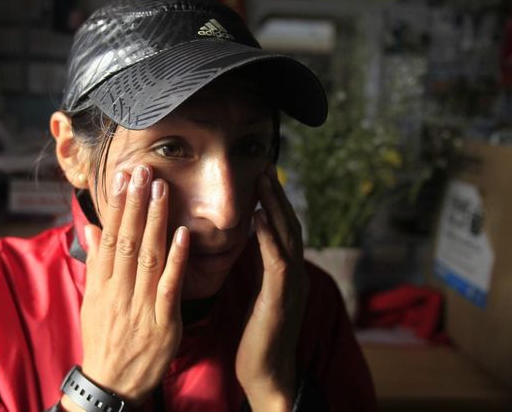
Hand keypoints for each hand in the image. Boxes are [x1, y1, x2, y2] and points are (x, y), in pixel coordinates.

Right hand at [71, 165, 188, 406]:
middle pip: (128, 240)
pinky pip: (169, 287)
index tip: (124, 177)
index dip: (118, 205)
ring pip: (148, 256)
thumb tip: (92, 228)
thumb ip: (96, 262)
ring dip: (155, 221)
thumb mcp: (92, 299)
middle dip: (136, 203)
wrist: (112, 383)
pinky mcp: (163, 322)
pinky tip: (183, 234)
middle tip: (144, 170)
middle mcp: (120, 290)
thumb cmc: (104, 337)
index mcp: (103, 283)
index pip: (111, 236)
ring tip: (162, 189)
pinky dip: (176, 260)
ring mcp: (141, 305)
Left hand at [235, 167, 308, 411]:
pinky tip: (259, 216)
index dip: (275, 202)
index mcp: (286, 274)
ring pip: (287, 237)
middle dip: (278, 195)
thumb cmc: (256, 337)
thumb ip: (257, 269)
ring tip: (265, 179)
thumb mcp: (257, 295)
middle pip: (289, 225)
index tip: (263, 176)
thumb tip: (247, 243)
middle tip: (266, 165)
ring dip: (276, 206)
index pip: (283, 229)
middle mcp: (294, 274)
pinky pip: (276, 261)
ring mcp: (291, 286)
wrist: (266, 375)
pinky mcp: (280, 299)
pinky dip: (269, 236)